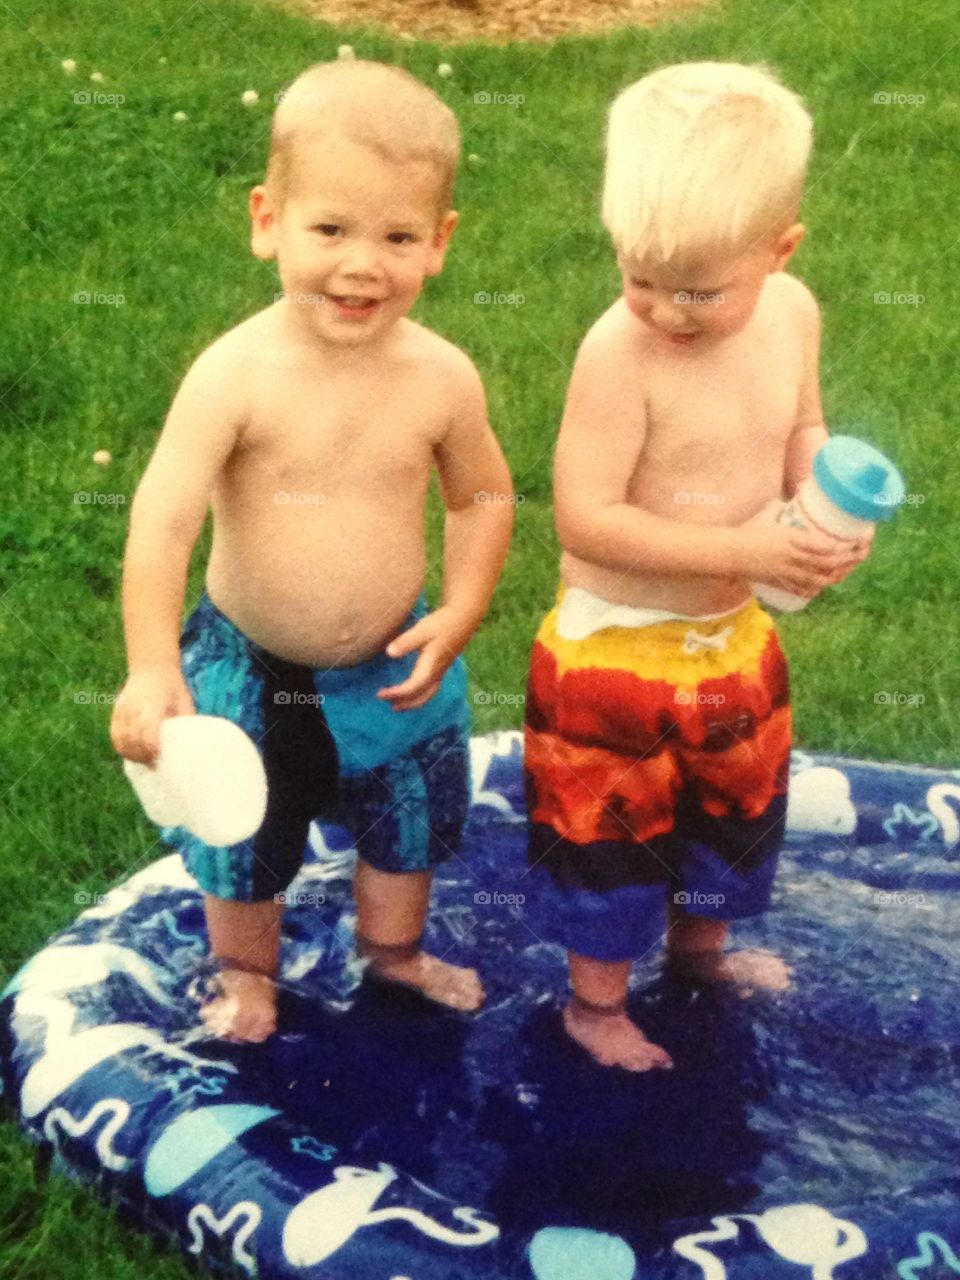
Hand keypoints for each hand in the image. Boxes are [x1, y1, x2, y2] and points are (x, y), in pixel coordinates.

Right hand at [110, 668, 194, 764]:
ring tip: (145, 762)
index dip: (153, 746)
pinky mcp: (116, 712)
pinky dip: (122, 747)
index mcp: (153, 701)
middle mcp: (134, 705)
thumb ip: (184, 722)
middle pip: (133, 737)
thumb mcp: (184, 702)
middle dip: (143, 755)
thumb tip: (189, 747)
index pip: (148, 728)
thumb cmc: (174, 688)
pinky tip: (133, 755)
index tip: (160, 757)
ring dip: (132, 754)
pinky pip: (115, 735)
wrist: (153, 668)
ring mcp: (122, 709)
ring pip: (121, 738)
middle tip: (156, 766)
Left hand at [377, 606, 474, 710]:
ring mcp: (442, 671)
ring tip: (397, 706)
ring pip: (428, 695)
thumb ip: (406, 641)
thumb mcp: (423, 629)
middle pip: (421, 696)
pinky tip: (412, 692)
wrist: (464, 617)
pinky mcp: (443, 667)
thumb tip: (389, 653)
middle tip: (384, 701)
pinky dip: (420, 696)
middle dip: (403, 702)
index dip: (396, 693)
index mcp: (431, 666)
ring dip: (412, 703)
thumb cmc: (442, 622)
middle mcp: (438, 672)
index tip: (380, 694)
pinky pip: (431, 689)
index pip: (412, 687)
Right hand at [733, 519, 870, 599]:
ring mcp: (788, 573)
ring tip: (846, 569)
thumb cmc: (748, 530)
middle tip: (859, 554)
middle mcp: (794, 558)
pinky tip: (823, 585)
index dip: (845, 547)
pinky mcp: (781, 582)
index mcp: (792, 539)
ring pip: (820, 579)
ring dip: (837, 575)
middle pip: (828, 563)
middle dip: (848, 560)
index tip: (857, 541)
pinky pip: (804, 590)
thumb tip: (797, 498)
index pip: (825, 546)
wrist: (731, 552)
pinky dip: (817, 588)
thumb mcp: (769, 512)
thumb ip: (784, 507)